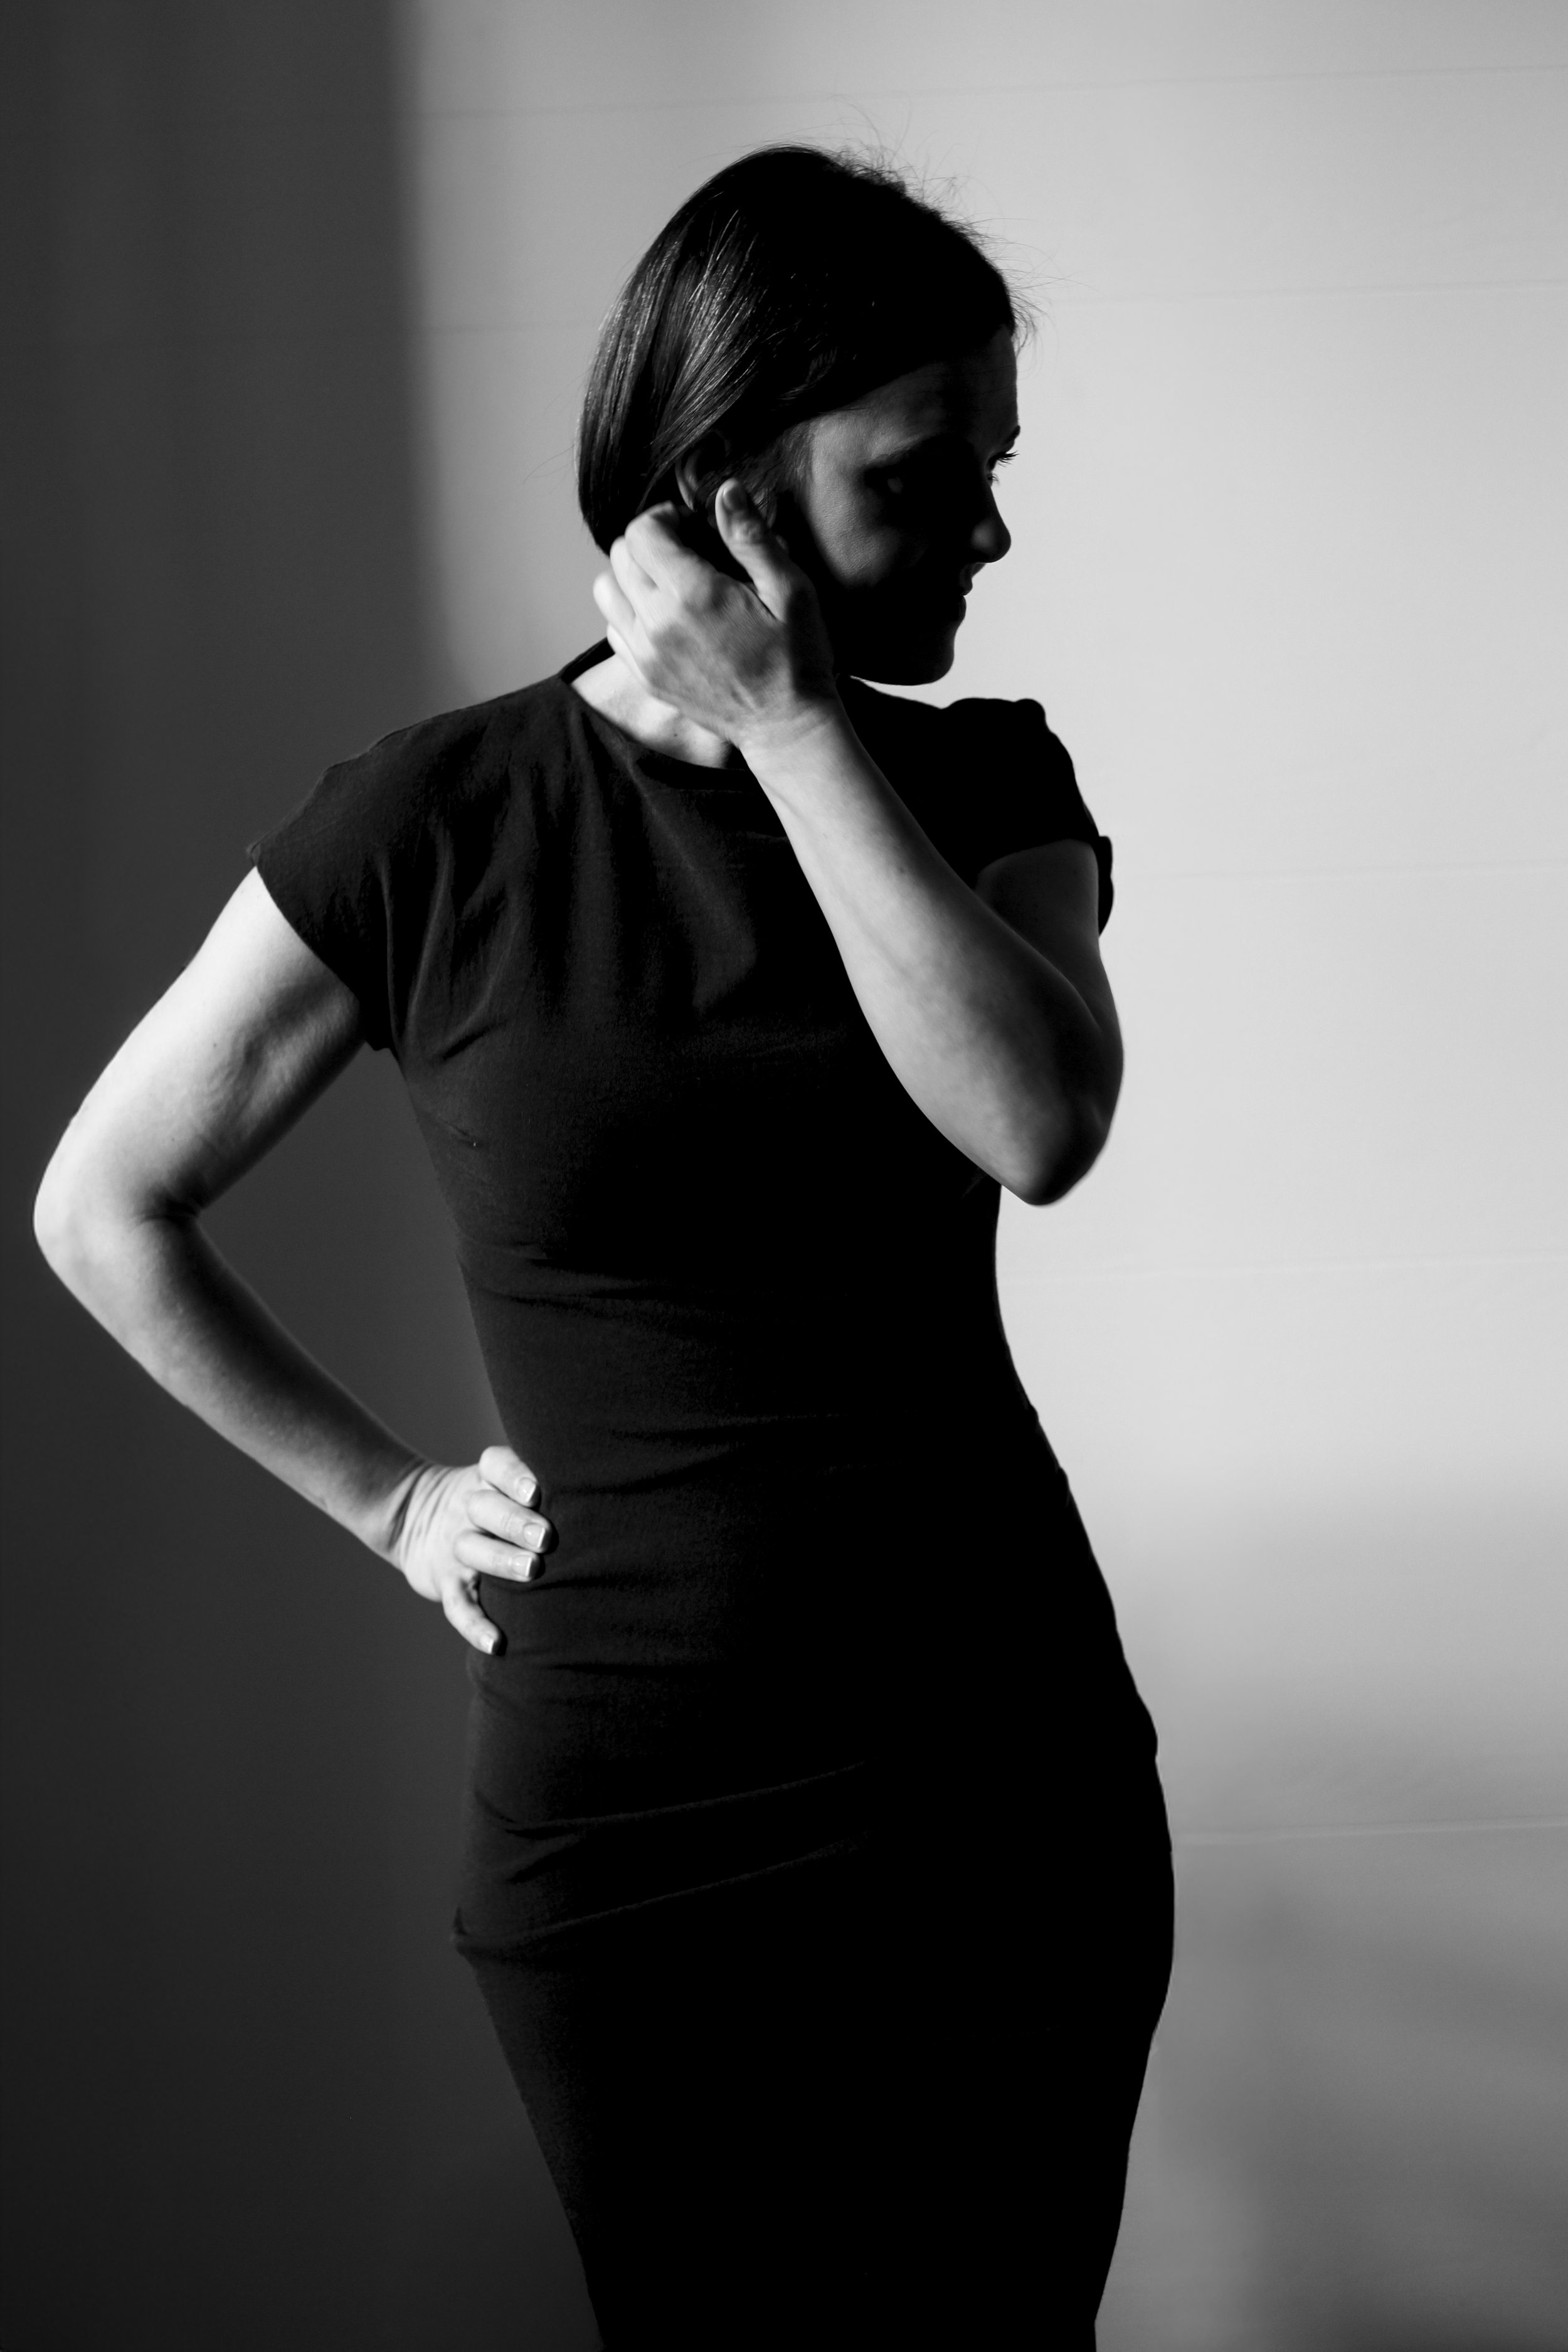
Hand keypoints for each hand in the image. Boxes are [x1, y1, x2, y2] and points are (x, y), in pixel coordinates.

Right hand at [383, 1445, 553, 1654]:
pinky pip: (457, 1604)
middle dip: (515, 1522)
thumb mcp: (495, 1479)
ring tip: (531, 1571)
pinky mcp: (445, 1582)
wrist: (413, 1517)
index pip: (495, 1465)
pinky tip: (495, 1643)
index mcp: (486, 1479)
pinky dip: (474, 1626)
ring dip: (501, 1561)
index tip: (536, 1491)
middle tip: (545, 1537)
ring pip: (471, 1550)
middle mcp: (468, 1509)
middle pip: (485, 1508)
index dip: (514, 1476)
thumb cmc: (487, 1500)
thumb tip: (597, 1493)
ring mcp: (455, 1545)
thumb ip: (534, 1483)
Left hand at [592, 481, 840, 757]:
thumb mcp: (790, 589)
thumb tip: (726, 491)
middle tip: (683, 551)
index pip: (641, 531)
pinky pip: (613, 630)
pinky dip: (629, 614)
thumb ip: (751, 537)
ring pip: (606, 592)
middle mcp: (657, 623)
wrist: (785, 726)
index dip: (664, 518)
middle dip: (647, 542)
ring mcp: (646, 654)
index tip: (691, 527)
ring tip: (667, 582)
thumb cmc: (796, 658)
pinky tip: (664, 617)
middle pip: (619, 556)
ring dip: (630, 576)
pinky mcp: (646, 677)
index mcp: (692, 594)